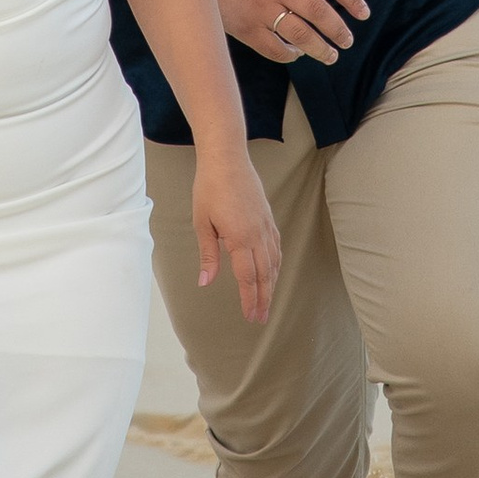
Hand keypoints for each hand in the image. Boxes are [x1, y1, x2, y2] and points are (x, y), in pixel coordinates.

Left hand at [192, 148, 280, 323]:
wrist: (227, 158)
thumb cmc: (209, 188)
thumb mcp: (202, 222)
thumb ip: (208, 255)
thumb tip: (206, 282)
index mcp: (240, 238)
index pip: (248, 278)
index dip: (250, 300)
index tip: (250, 316)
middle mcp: (258, 234)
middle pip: (265, 274)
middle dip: (264, 299)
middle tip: (260, 318)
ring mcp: (265, 225)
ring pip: (274, 262)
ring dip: (271, 284)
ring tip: (267, 301)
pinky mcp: (268, 217)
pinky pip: (276, 246)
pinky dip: (276, 263)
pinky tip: (272, 270)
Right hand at [215, 0, 369, 66]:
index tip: (364, 14)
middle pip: (316, 9)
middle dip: (338, 29)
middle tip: (347, 41)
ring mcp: (259, 8)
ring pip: (298, 33)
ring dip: (319, 49)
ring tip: (331, 56)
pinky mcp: (246, 28)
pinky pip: (274, 49)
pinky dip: (290, 55)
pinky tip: (298, 53)